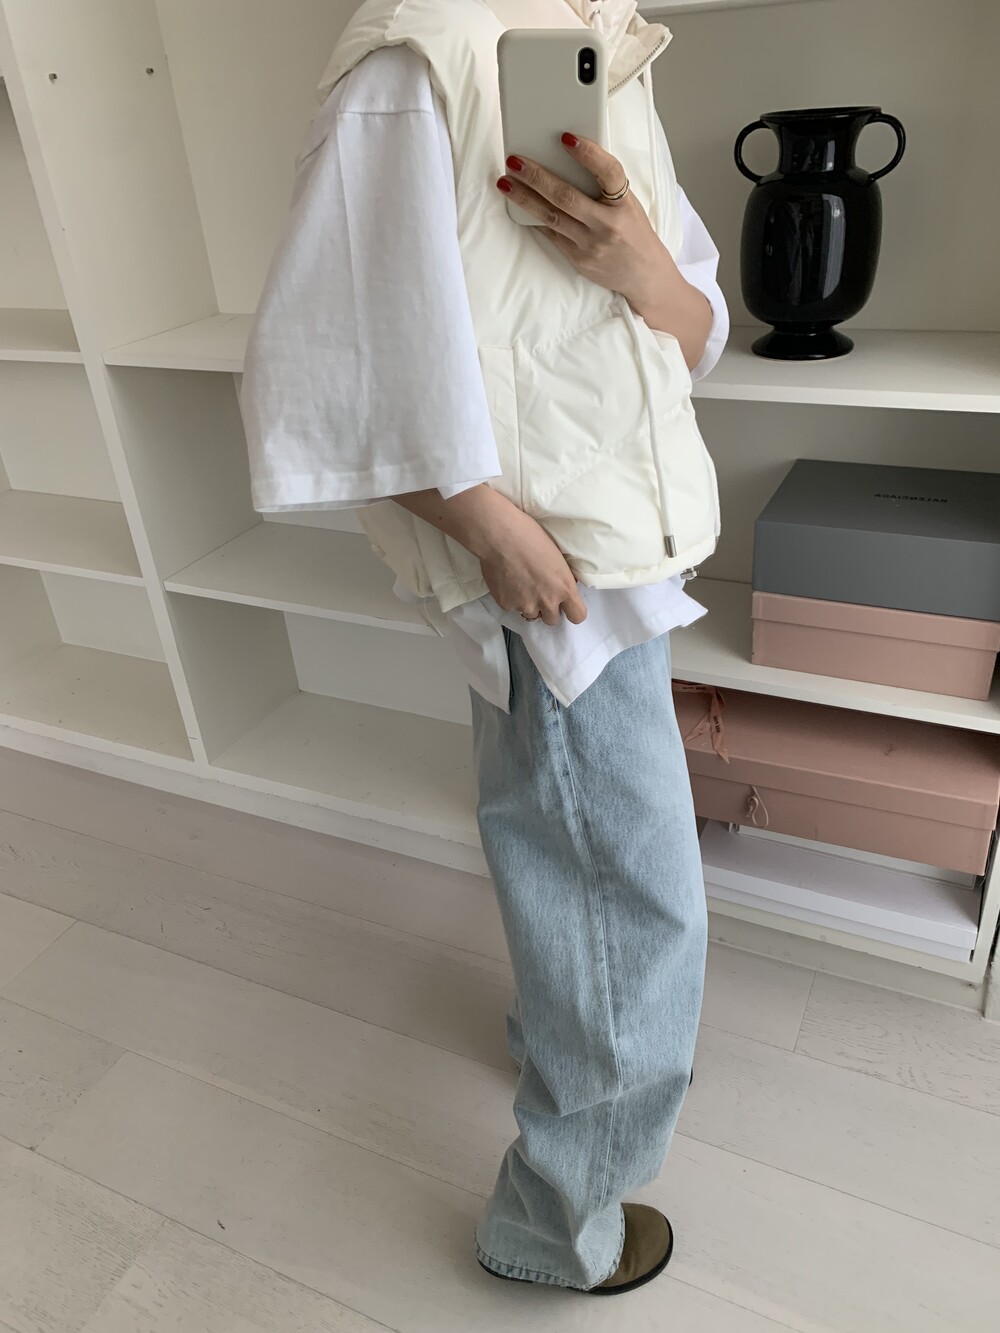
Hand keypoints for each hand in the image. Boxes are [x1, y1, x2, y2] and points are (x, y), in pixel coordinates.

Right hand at [477, 505, 587, 626]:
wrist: (500, 536)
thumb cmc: (531, 537)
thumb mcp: (557, 558)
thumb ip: (562, 578)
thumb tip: (563, 585)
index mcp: (564, 588)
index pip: (578, 616)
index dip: (572, 611)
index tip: (567, 604)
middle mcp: (547, 601)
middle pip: (553, 620)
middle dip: (548, 609)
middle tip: (541, 593)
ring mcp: (525, 605)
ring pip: (531, 614)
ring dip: (529, 604)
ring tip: (521, 585)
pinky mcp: (506, 604)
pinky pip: (512, 607)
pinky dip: (511, 598)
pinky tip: (507, 581)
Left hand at [496, 135, 712, 367]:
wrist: (644, 276)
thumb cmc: (634, 233)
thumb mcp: (629, 205)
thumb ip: (605, 186)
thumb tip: (568, 159)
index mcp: (625, 204)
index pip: (609, 173)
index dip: (589, 154)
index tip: (566, 138)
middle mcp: (608, 225)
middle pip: (567, 197)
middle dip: (537, 176)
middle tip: (515, 160)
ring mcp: (591, 245)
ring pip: (551, 217)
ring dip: (525, 198)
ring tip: (506, 182)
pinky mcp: (579, 260)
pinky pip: (551, 235)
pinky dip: (534, 218)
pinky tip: (518, 205)